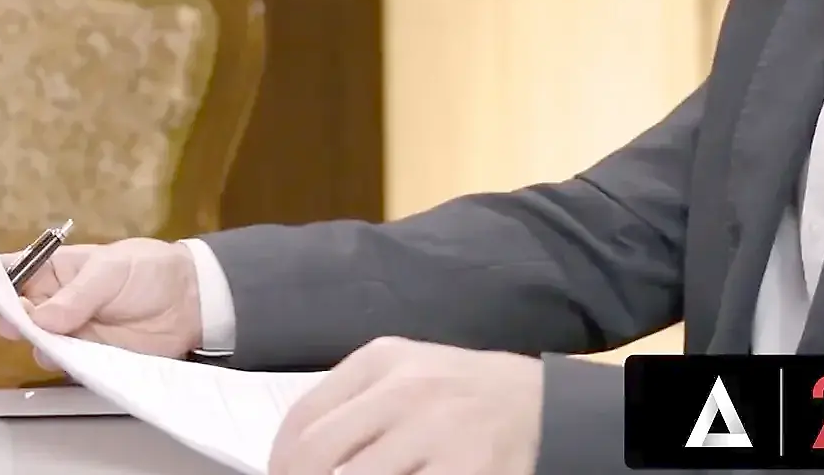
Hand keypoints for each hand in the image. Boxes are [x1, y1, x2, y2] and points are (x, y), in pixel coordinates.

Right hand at [0, 238, 203, 358]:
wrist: (190, 301)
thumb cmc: (147, 271)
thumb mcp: (109, 271)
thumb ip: (75, 296)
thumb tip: (40, 320)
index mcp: (53, 270)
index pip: (11, 272)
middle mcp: (53, 303)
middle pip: (16, 314)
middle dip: (10, 318)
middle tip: (14, 322)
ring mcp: (70, 332)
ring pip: (38, 343)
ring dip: (37, 343)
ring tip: (48, 339)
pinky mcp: (88, 358)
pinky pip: (65, 364)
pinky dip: (61, 363)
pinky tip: (65, 357)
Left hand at [270, 337, 543, 474]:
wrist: (543, 407)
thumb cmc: (463, 393)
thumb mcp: (406, 372)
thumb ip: (354, 400)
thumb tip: (295, 451)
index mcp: (381, 360)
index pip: (304, 417)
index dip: (281, 460)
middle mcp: (405, 391)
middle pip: (317, 455)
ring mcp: (436, 433)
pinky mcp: (465, 470)